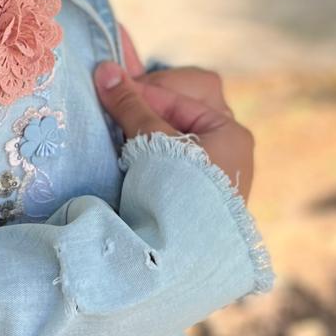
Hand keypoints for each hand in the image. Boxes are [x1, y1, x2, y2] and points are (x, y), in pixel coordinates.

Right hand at [93, 22, 254, 206]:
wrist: (184, 266)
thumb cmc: (177, 197)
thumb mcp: (153, 144)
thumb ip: (131, 105)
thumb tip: (104, 69)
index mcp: (230, 133)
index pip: (183, 93)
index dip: (144, 90)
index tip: (110, 90)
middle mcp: (232, 148)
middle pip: (191, 103)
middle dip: (155, 101)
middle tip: (123, 106)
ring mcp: (218, 170)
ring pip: (184, 127)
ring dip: (154, 123)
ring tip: (125, 129)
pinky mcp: (201, 190)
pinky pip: (180, 152)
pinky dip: (158, 146)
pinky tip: (135, 152)